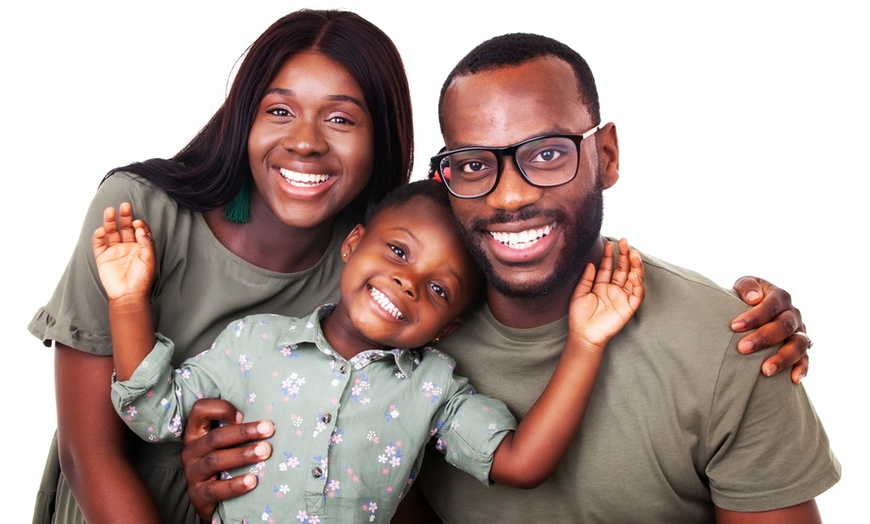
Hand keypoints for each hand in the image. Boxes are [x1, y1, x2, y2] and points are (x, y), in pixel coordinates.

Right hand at [91, 202, 153, 300]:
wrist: (129, 295)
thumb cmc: (142, 279)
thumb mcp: (149, 259)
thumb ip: (146, 242)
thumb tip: (139, 228)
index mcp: (140, 246)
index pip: (139, 229)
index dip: (139, 224)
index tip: (138, 223)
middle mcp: (127, 246)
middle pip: (125, 226)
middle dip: (125, 216)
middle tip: (125, 205)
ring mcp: (114, 250)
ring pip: (111, 231)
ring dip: (110, 221)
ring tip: (110, 210)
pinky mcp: (103, 256)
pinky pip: (99, 243)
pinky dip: (99, 235)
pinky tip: (102, 230)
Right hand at [181, 399, 273, 521]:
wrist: (214, 501)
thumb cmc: (226, 464)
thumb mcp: (226, 444)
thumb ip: (237, 429)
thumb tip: (265, 421)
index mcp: (196, 433)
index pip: (200, 410)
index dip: (221, 409)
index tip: (243, 415)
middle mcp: (191, 451)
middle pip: (215, 437)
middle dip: (244, 432)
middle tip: (268, 430)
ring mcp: (192, 473)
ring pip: (216, 460)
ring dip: (242, 455)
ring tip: (265, 452)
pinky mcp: (197, 495)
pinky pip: (215, 489)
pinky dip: (235, 485)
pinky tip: (253, 480)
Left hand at [569, 238, 644, 351]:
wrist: (583, 335)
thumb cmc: (579, 316)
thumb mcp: (579, 293)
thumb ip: (587, 278)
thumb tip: (592, 263)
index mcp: (602, 285)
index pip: (608, 266)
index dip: (609, 255)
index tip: (608, 243)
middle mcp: (614, 289)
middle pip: (623, 269)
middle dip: (625, 255)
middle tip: (624, 241)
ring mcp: (622, 297)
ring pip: (634, 278)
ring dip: (635, 265)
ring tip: (633, 253)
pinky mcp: (629, 307)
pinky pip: (637, 294)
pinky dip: (637, 284)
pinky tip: (633, 274)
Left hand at [731, 277, 808, 382]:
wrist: (753, 310)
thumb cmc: (746, 298)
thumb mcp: (744, 285)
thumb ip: (747, 286)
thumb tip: (753, 298)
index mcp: (780, 297)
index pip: (771, 305)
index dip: (754, 316)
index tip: (735, 326)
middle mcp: (793, 314)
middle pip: (784, 326)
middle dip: (763, 338)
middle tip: (742, 348)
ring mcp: (799, 332)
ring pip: (798, 345)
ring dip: (783, 358)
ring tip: (766, 370)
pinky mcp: (802, 349)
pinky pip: (806, 359)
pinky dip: (802, 369)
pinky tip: (793, 379)